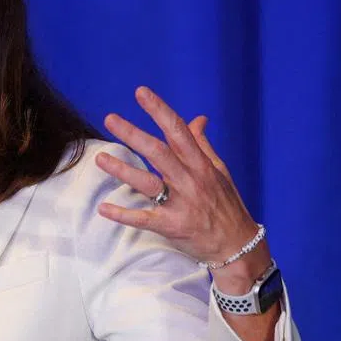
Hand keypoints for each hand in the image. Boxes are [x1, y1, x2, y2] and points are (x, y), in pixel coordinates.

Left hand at [96, 86, 271, 288]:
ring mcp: (181, 204)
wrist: (239, 246)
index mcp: (201, 165)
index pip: (178, 131)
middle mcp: (191, 181)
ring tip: (101, 158)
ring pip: (148, 183)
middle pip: (159, 152)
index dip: (159, 111)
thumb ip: (203, 144)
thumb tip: (198, 118)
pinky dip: (123, 215)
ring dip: (122, 170)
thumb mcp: (220, 171)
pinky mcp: (172, 227)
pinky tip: (104, 208)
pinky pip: (144, 219)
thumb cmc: (227, 205)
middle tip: (110, 119)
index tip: (141, 93)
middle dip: (133, 134)